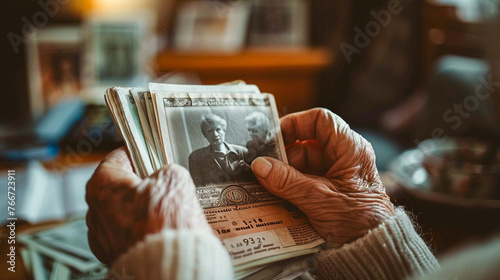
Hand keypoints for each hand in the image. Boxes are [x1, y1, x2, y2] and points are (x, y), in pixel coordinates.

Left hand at [86, 147, 210, 264]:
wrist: (169, 266)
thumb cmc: (165, 226)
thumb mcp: (175, 179)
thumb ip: (166, 170)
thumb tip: (167, 176)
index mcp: (102, 186)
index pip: (118, 157)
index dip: (141, 153)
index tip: (152, 154)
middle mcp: (95, 211)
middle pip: (122, 186)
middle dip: (145, 185)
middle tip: (168, 186)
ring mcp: (103, 237)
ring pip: (126, 212)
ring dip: (146, 210)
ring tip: (169, 212)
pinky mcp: (114, 256)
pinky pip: (130, 234)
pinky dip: (144, 231)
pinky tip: (162, 230)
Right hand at [251, 108, 393, 245]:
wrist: (373, 249)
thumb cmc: (360, 222)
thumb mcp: (319, 199)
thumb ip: (287, 181)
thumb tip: (260, 165)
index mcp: (350, 149)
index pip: (320, 121)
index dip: (296, 123)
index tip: (273, 135)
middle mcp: (343, 157)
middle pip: (306, 144)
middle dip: (283, 155)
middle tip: (262, 167)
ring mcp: (335, 174)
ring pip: (301, 163)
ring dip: (283, 173)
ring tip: (265, 183)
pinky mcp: (328, 190)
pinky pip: (303, 180)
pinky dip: (288, 185)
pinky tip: (274, 193)